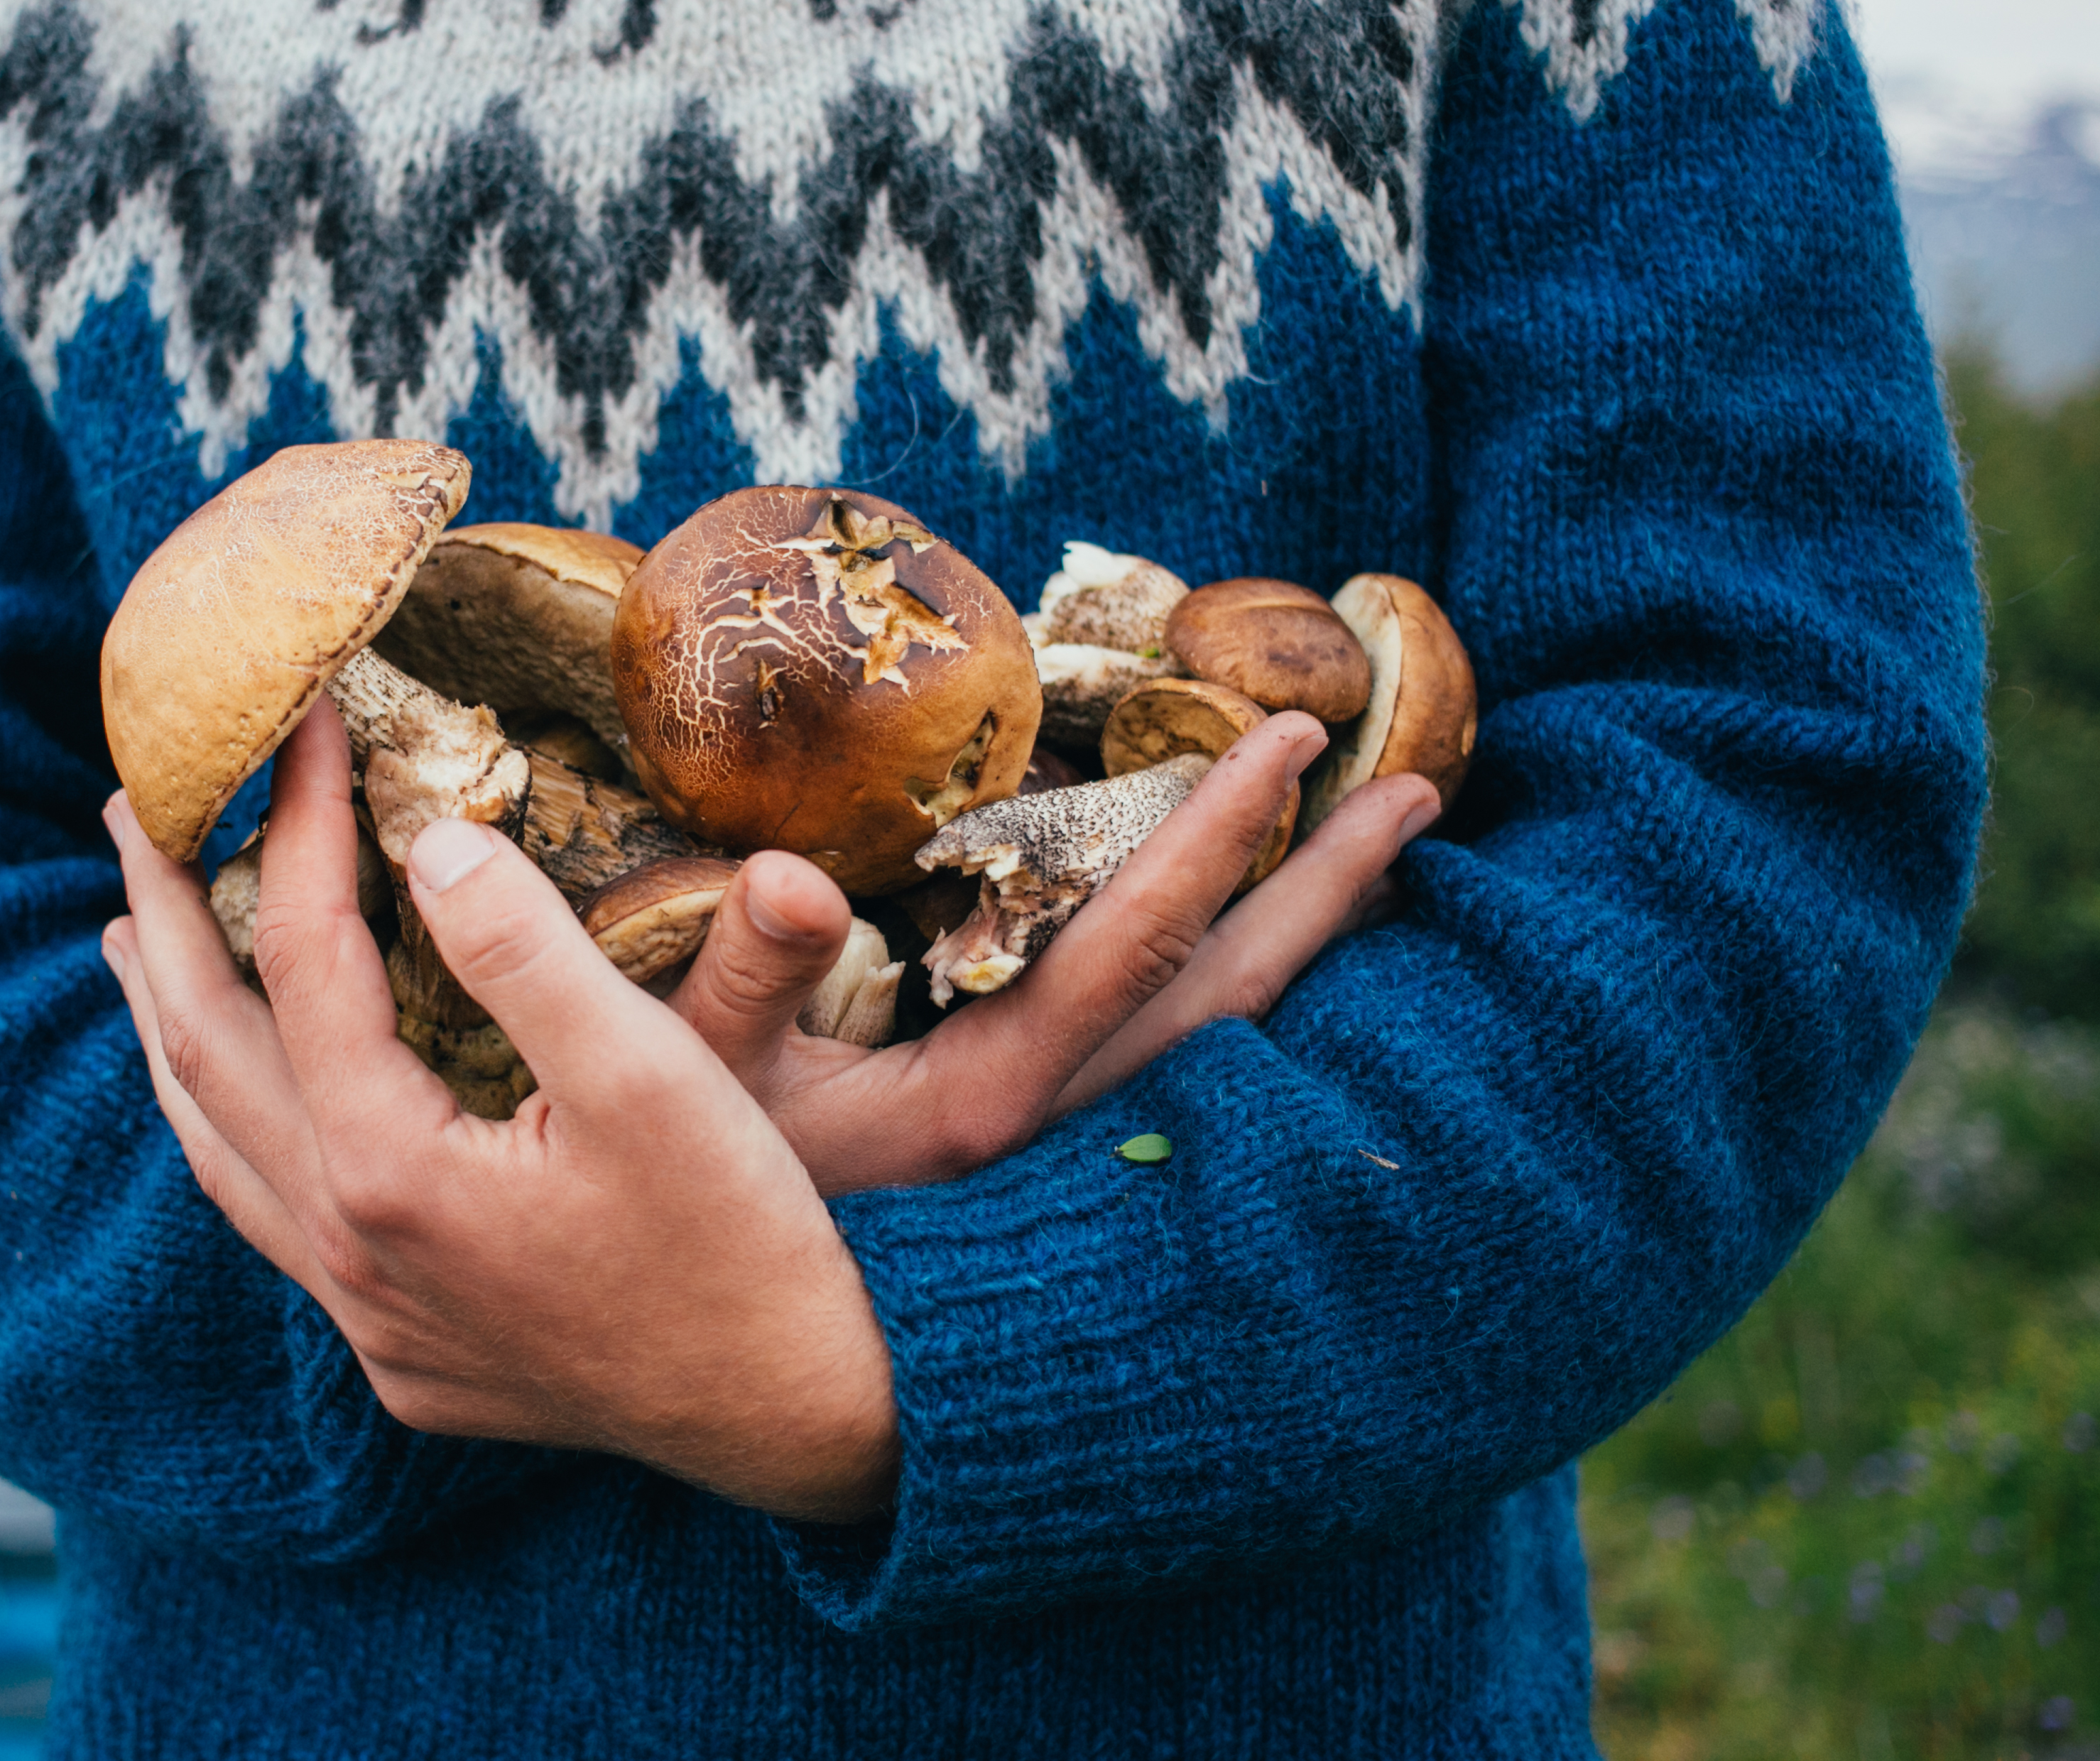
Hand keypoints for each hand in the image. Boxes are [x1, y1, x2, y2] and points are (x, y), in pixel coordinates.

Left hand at [99, 704, 897, 1523]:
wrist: (796, 1420)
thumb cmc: (741, 1241)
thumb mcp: (654, 1074)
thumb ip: (525, 950)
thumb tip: (424, 835)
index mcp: (389, 1171)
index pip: (305, 955)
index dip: (297, 822)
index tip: (305, 721)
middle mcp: (345, 1249)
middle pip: (206, 1047)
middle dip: (166, 913)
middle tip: (132, 804)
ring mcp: (364, 1314)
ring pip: (216, 1145)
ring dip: (170, 1025)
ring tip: (133, 935)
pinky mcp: (400, 1351)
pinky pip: (269, 1213)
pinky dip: (231, 1122)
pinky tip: (243, 1094)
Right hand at [665, 721, 1440, 1195]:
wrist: (729, 1364)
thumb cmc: (682, 1203)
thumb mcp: (683, 1084)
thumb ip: (742, 975)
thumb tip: (791, 874)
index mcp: (984, 1101)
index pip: (1130, 939)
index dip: (1215, 831)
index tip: (1290, 735)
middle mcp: (1052, 1139)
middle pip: (1226, 1000)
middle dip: (1323, 890)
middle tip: (1417, 788)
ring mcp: (1064, 1167)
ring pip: (1225, 1050)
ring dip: (1306, 953)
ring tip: (1383, 871)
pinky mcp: (1054, 1181)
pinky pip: (1190, 1083)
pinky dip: (1250, 1016)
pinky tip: (1276, 978)